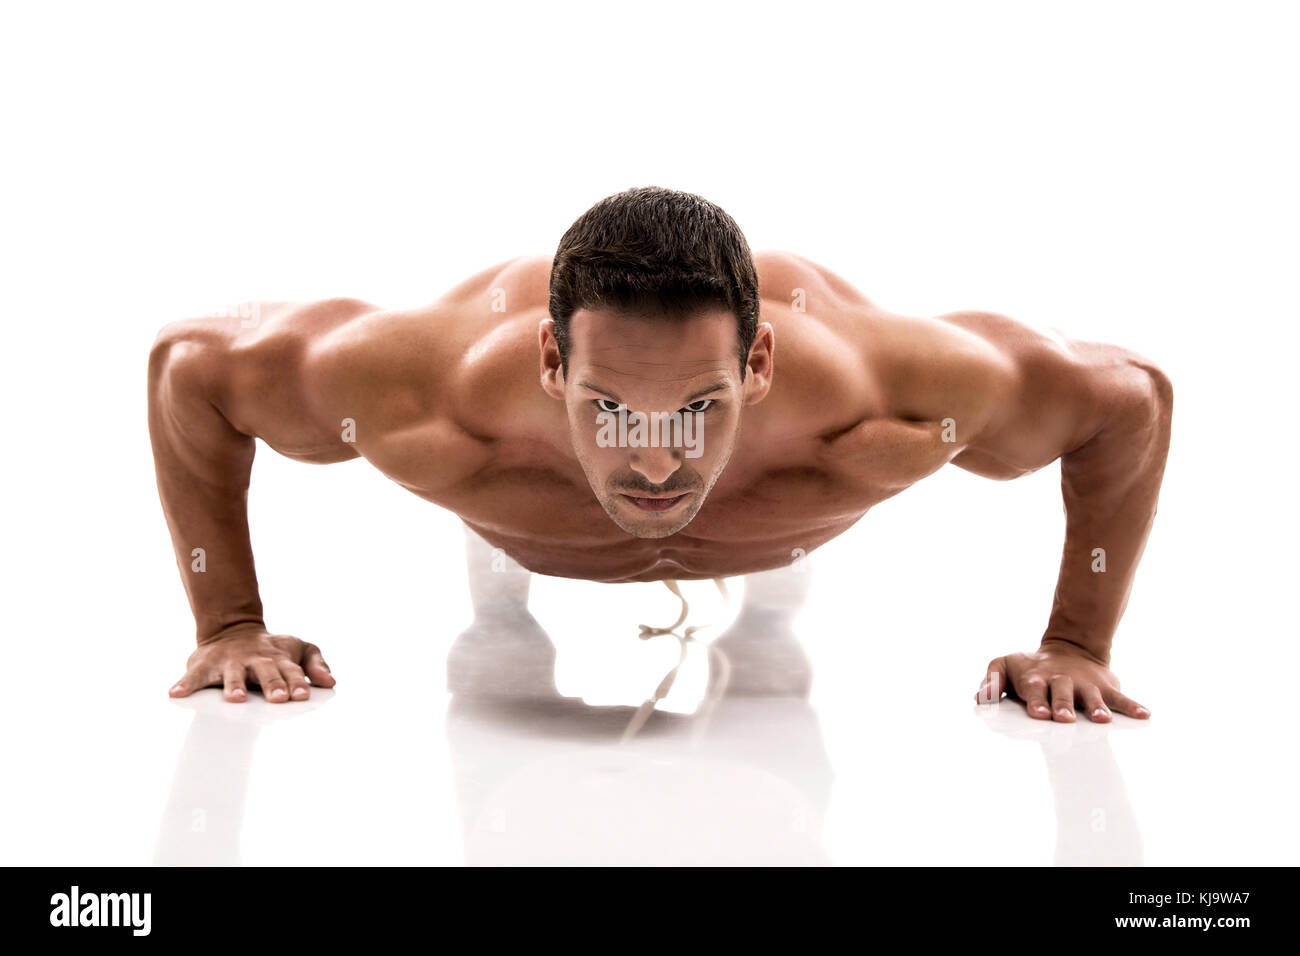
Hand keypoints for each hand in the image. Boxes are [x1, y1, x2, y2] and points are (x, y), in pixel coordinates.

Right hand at [168, 624, 335, 702]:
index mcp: (280, 659)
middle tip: (278, 698)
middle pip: (266, 673)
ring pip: (232, 675)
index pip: (291, 671)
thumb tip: (331, 682)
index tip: (303, 695)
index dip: (297, 683)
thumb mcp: (300, 648)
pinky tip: (176, 694)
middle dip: (272, 685)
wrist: (233, 630)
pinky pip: (193, 677)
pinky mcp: (205, 665)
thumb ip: (317, 664)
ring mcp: (230, 662)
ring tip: (235, 699)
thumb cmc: (271, 649)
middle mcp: (256, 660)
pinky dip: (184, 684)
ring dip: (233, 686)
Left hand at [974, 639, 1149, 722]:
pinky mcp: (1105, 687)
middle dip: (1063, 706)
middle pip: (1062, 694)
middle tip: (1064, 719)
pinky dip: (1132, 706)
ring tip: (1100, 720)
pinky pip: (1120, 697)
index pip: (1035, 690)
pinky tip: (1144, 715)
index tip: (1039, 714)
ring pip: (1091, 697)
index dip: (1037, 702)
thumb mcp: (1005, 665)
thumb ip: (991, 681)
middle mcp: (1061, 681)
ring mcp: (1085, 685)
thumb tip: (980, 699)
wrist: (1068, 648)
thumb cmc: (1030, 666)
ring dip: (1096, 708)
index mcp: (1036, 679)